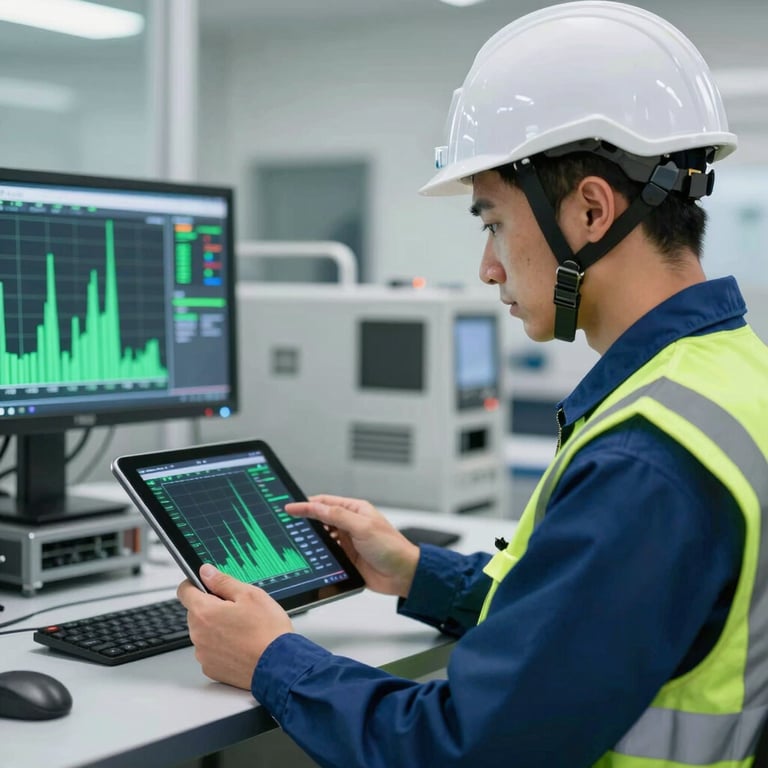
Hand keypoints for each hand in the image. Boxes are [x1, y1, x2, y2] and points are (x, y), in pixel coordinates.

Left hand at [177, 563, 292, 689]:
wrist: (279, 666)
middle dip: (212, 607)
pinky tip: (242, 645)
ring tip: (244, 630)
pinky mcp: (212, 669)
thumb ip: (223, 581)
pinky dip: (222, 647)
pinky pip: (211, 651)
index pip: (185, 590)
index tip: (206, 583)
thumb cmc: (267, 631)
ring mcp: (204, 655)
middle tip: (238, 609)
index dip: (195, 583)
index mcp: (204, 612)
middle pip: (196, 613)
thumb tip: (206, 572)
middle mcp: (198, 635)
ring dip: (217, 628)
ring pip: (204, 632)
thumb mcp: (250, 595)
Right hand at [285, 494, 419, 597]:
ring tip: (295, 538)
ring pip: (322, 537)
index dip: (306, 504)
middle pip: (321, 519)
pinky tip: (310, 554)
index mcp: (355, 510)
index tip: (290, 508)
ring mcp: (347, 542)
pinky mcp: (346, 558)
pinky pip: (327, 553)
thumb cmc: (392, 547)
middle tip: (287, 523)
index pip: (325, 502)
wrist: (403, 575)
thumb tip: (315, 506)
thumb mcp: (363, 527)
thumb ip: (338, 516)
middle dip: (305, 520)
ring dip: (311, 538)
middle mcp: (350, 524)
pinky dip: (318, 553)